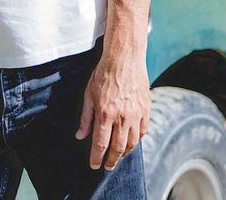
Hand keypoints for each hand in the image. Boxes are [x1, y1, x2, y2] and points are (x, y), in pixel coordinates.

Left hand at [75, 53, 149, 169]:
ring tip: (118, 156)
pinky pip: (143, 131)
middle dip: (111, 161)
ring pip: (132, 142)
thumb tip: (80, 136)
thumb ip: (86, 118)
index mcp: (105, 114)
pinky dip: (137, 140)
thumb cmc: (103, 75)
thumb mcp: (89, 95)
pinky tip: (131, 142)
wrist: (124, 59)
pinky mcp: (145, 110)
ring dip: (124, 153)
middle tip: (107, 166)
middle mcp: (122, 117)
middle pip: (117, 148)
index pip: (100, 144)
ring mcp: (136, 114)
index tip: (94, 165)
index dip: (96, 158)